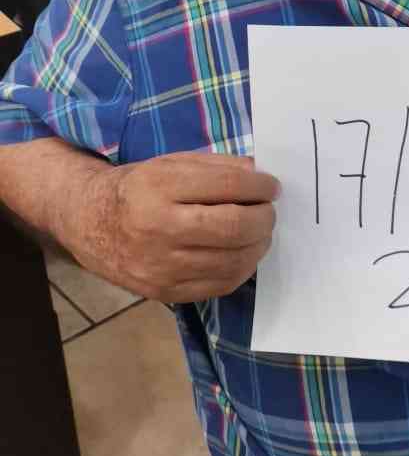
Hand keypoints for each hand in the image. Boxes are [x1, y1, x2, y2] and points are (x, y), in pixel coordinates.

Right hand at [67, 152, 279, 302]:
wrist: (90, 223)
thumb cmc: (138, 188)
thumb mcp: (170, 164)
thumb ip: (217, 167)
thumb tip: (259, 176)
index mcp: (159, 187)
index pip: (228, 186)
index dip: (260, 187)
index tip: (272, 187)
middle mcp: (159, 228)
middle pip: (234, 227)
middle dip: (264, 218)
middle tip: (268, 211)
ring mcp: (161, 265)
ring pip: (233, 260)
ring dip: (258, 244)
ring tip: (259, 232)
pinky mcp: (166, 291)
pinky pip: (221, 284)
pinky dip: (242, 268)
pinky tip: (243, 253)